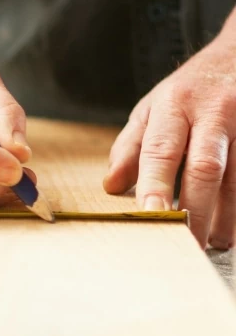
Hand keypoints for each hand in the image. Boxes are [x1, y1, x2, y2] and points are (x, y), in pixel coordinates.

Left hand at [103, 33, 235, 248]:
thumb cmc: (188, 91)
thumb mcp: (151, 108)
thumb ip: (131, 147)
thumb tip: (112, 187)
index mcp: (174, 106)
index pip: (162, 149)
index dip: (155, 185)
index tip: (151, 216)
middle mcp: (213, 113)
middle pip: (206, 168)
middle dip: (197, 211)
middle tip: (186, 244)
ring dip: (227, 217)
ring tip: (215, 244)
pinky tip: (233, 228)